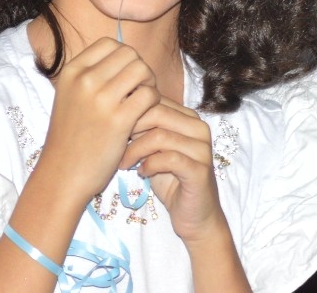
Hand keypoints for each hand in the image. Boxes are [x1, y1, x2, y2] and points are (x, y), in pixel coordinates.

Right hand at [37, 38, 160, 202]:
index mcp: (72, 72)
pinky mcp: (119, 120)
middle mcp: (85, 80)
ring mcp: (101, 99)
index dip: (124, 57)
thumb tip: (125, 58)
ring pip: (142, 70)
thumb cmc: (71, 137)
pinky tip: (145, 115)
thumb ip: (91, 76)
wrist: (63, 174)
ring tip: (143, 101)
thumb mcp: (70, 97)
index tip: (125, 76)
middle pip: (129, 54)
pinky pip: (149, 94)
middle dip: (140, 69)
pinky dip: (153, 101)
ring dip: (149, 83)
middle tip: (139, 89)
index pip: (109, 43)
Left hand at [122, 97, 223, 242]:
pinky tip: (141, 173)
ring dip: (135, 150)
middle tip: (115, 144)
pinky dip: (149, 165)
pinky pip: (168, 159)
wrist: (195, 216)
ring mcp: (202, 149)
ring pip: (160, 136)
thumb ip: (144, 129)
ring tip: (125, 163)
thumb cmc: (171, 181)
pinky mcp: (200, 170)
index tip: (113, 129)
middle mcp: (199, 128)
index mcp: (189, 118)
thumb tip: (117, 111)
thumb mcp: (154, 150)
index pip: (156, 100)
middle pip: (157, 113)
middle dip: (130, 128)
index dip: (130, 111)